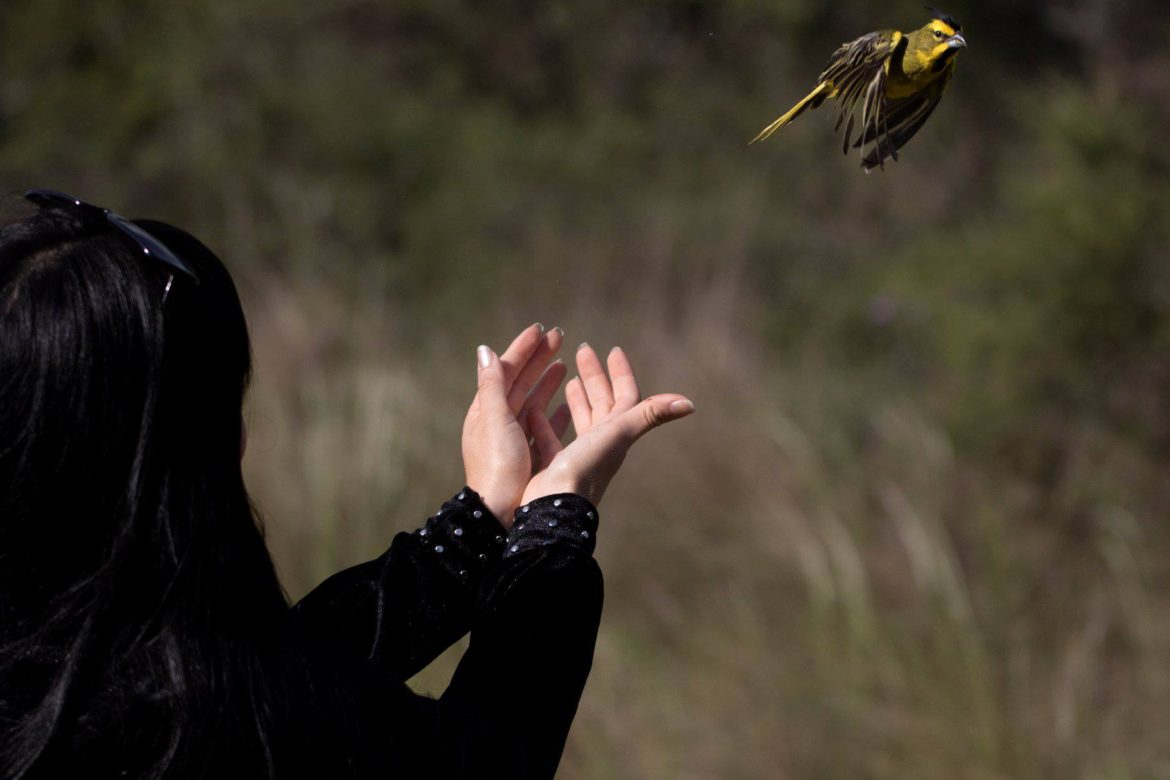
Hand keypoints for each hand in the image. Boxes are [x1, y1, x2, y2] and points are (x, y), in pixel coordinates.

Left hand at [463, 323, 566, 525]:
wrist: (500, 512)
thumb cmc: (498, 466)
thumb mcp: (494, 420)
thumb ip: (492, 385)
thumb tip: (485, 350)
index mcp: (486, 411)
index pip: (506, 370)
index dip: (523, 348)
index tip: (540, 329)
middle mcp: (498, 422)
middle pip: (521, 382)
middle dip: (539, 358)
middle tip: (559, 336)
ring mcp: (513, 439)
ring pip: (533, 402)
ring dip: (548, 382)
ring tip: (564, 364)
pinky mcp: (527, 455)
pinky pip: (543, 426)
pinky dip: (556, 412)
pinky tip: (571, 405)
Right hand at [522, 343, 693, 507]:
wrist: (557, 507)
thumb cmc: (586, 467)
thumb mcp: (619, 433)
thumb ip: (650, 415)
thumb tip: (690, 403)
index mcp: (617, 432)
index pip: (625, 395)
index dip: (621, 372)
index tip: (612, 349)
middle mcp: (602, 442)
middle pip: (603, 402)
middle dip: (595, 376)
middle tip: (582, 350)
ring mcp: (579, 453)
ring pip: (582, 418)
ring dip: (577, 397)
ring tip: (568, 377)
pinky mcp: (557, 463)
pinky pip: (553, 435)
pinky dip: (547, 419)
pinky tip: (536, 406)